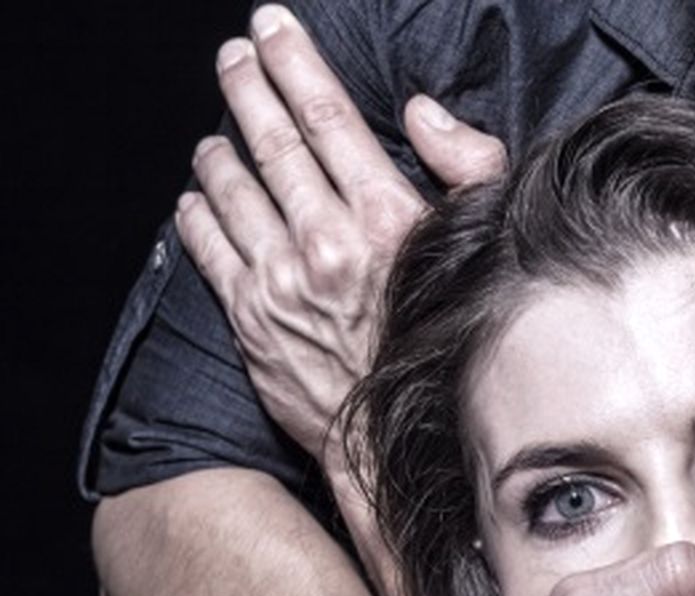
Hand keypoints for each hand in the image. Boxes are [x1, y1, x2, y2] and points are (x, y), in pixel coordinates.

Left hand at [176, 4, 505, 470]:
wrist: (399, 441)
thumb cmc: (445, 344)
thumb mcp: (483, 249)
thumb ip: (465, 168)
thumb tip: (419, 113)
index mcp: (383, 218)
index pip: (324, 114)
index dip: (293, 60)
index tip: (272, 28)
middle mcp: (324, 242)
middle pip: (269, 139)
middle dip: (246, 86)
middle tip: (234, 58)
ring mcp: (279, 281)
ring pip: (229, 188)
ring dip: (217, 149)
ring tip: (215, 134)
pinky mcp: (249, 318)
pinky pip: (207, 246)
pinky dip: (197, 212)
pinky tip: (196, 198)